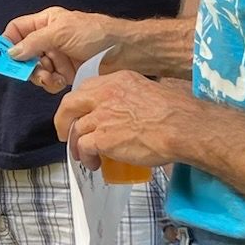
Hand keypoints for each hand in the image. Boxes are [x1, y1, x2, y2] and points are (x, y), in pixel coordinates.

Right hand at [5, 7, 123, 92]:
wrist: (124, 52)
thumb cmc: (95, 34)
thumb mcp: (61, 32)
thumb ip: (33, 42)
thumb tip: (10, 53)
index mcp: (45, 23)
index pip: (17, 30)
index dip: (8, 42)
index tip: (6, 58)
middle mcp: (48, 39)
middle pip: (23, 54)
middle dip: (27, 65)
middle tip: (36, 71)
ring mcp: (57, 57)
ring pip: (35, 70)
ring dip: (41, 76)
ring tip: (53, 78)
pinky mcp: (66, 73)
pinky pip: (50, 81)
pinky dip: (52, 83)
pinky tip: (63, 81)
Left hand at [55, 71, 188, 170]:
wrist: (181, 128)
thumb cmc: (176, 112)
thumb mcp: (149, 91)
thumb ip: (130, 97)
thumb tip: (126, 111)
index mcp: (117, 81)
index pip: (87, 88)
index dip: (80, 103)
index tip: (80, 113)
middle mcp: (104, 95)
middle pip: (70, 104)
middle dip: (63, 119)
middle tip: (65, 132)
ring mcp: (101, 116)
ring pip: (75, 129)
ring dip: (77, 144)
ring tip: (85, 155)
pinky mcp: (102, 138)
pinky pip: (83, 147)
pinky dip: (85, 157)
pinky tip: (93, 163)